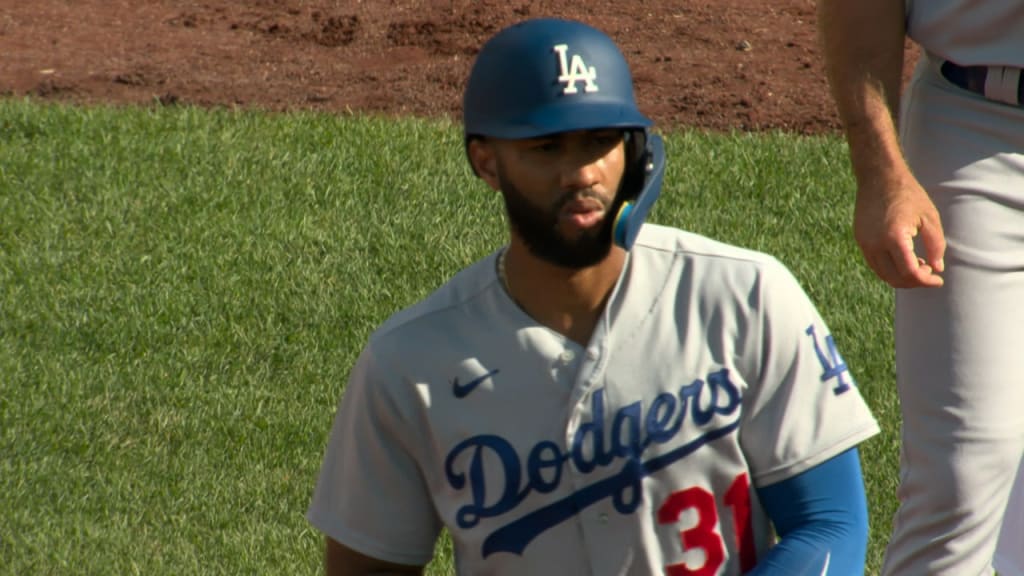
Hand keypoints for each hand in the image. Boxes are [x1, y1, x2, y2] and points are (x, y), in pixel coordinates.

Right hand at [853, 173, 945, 288]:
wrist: (879, 177)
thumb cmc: (908, 194)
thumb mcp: (930, 217)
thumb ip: (936, 245)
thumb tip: (937, 268)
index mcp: (894, 238)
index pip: (910, 273)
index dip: (926, 281)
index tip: (938, 280)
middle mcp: (875, 244)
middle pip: (895, 278)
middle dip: (914, 281)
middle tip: (930, 272)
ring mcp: (865, 243)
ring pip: (883, 274)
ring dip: (901, 276)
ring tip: (918, 264)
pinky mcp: (860, 240)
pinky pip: (875, 263)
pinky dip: (890, 268)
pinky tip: (904, 257)